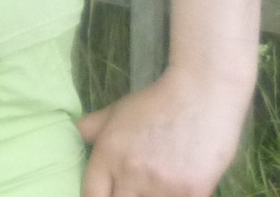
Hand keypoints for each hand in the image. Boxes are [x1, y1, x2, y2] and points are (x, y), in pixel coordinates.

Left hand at [77, 66, 251, 196]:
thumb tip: (78, 135)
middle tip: (137, 189)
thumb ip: (94, 127)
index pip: (91, 196)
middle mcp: (130, 173)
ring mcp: (160, 186)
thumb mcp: (119, 110)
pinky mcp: (191, 193)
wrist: (201, 93)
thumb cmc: (158, 101)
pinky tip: (179, 187)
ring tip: (160, 185)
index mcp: (109, 154)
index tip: (111, 194)